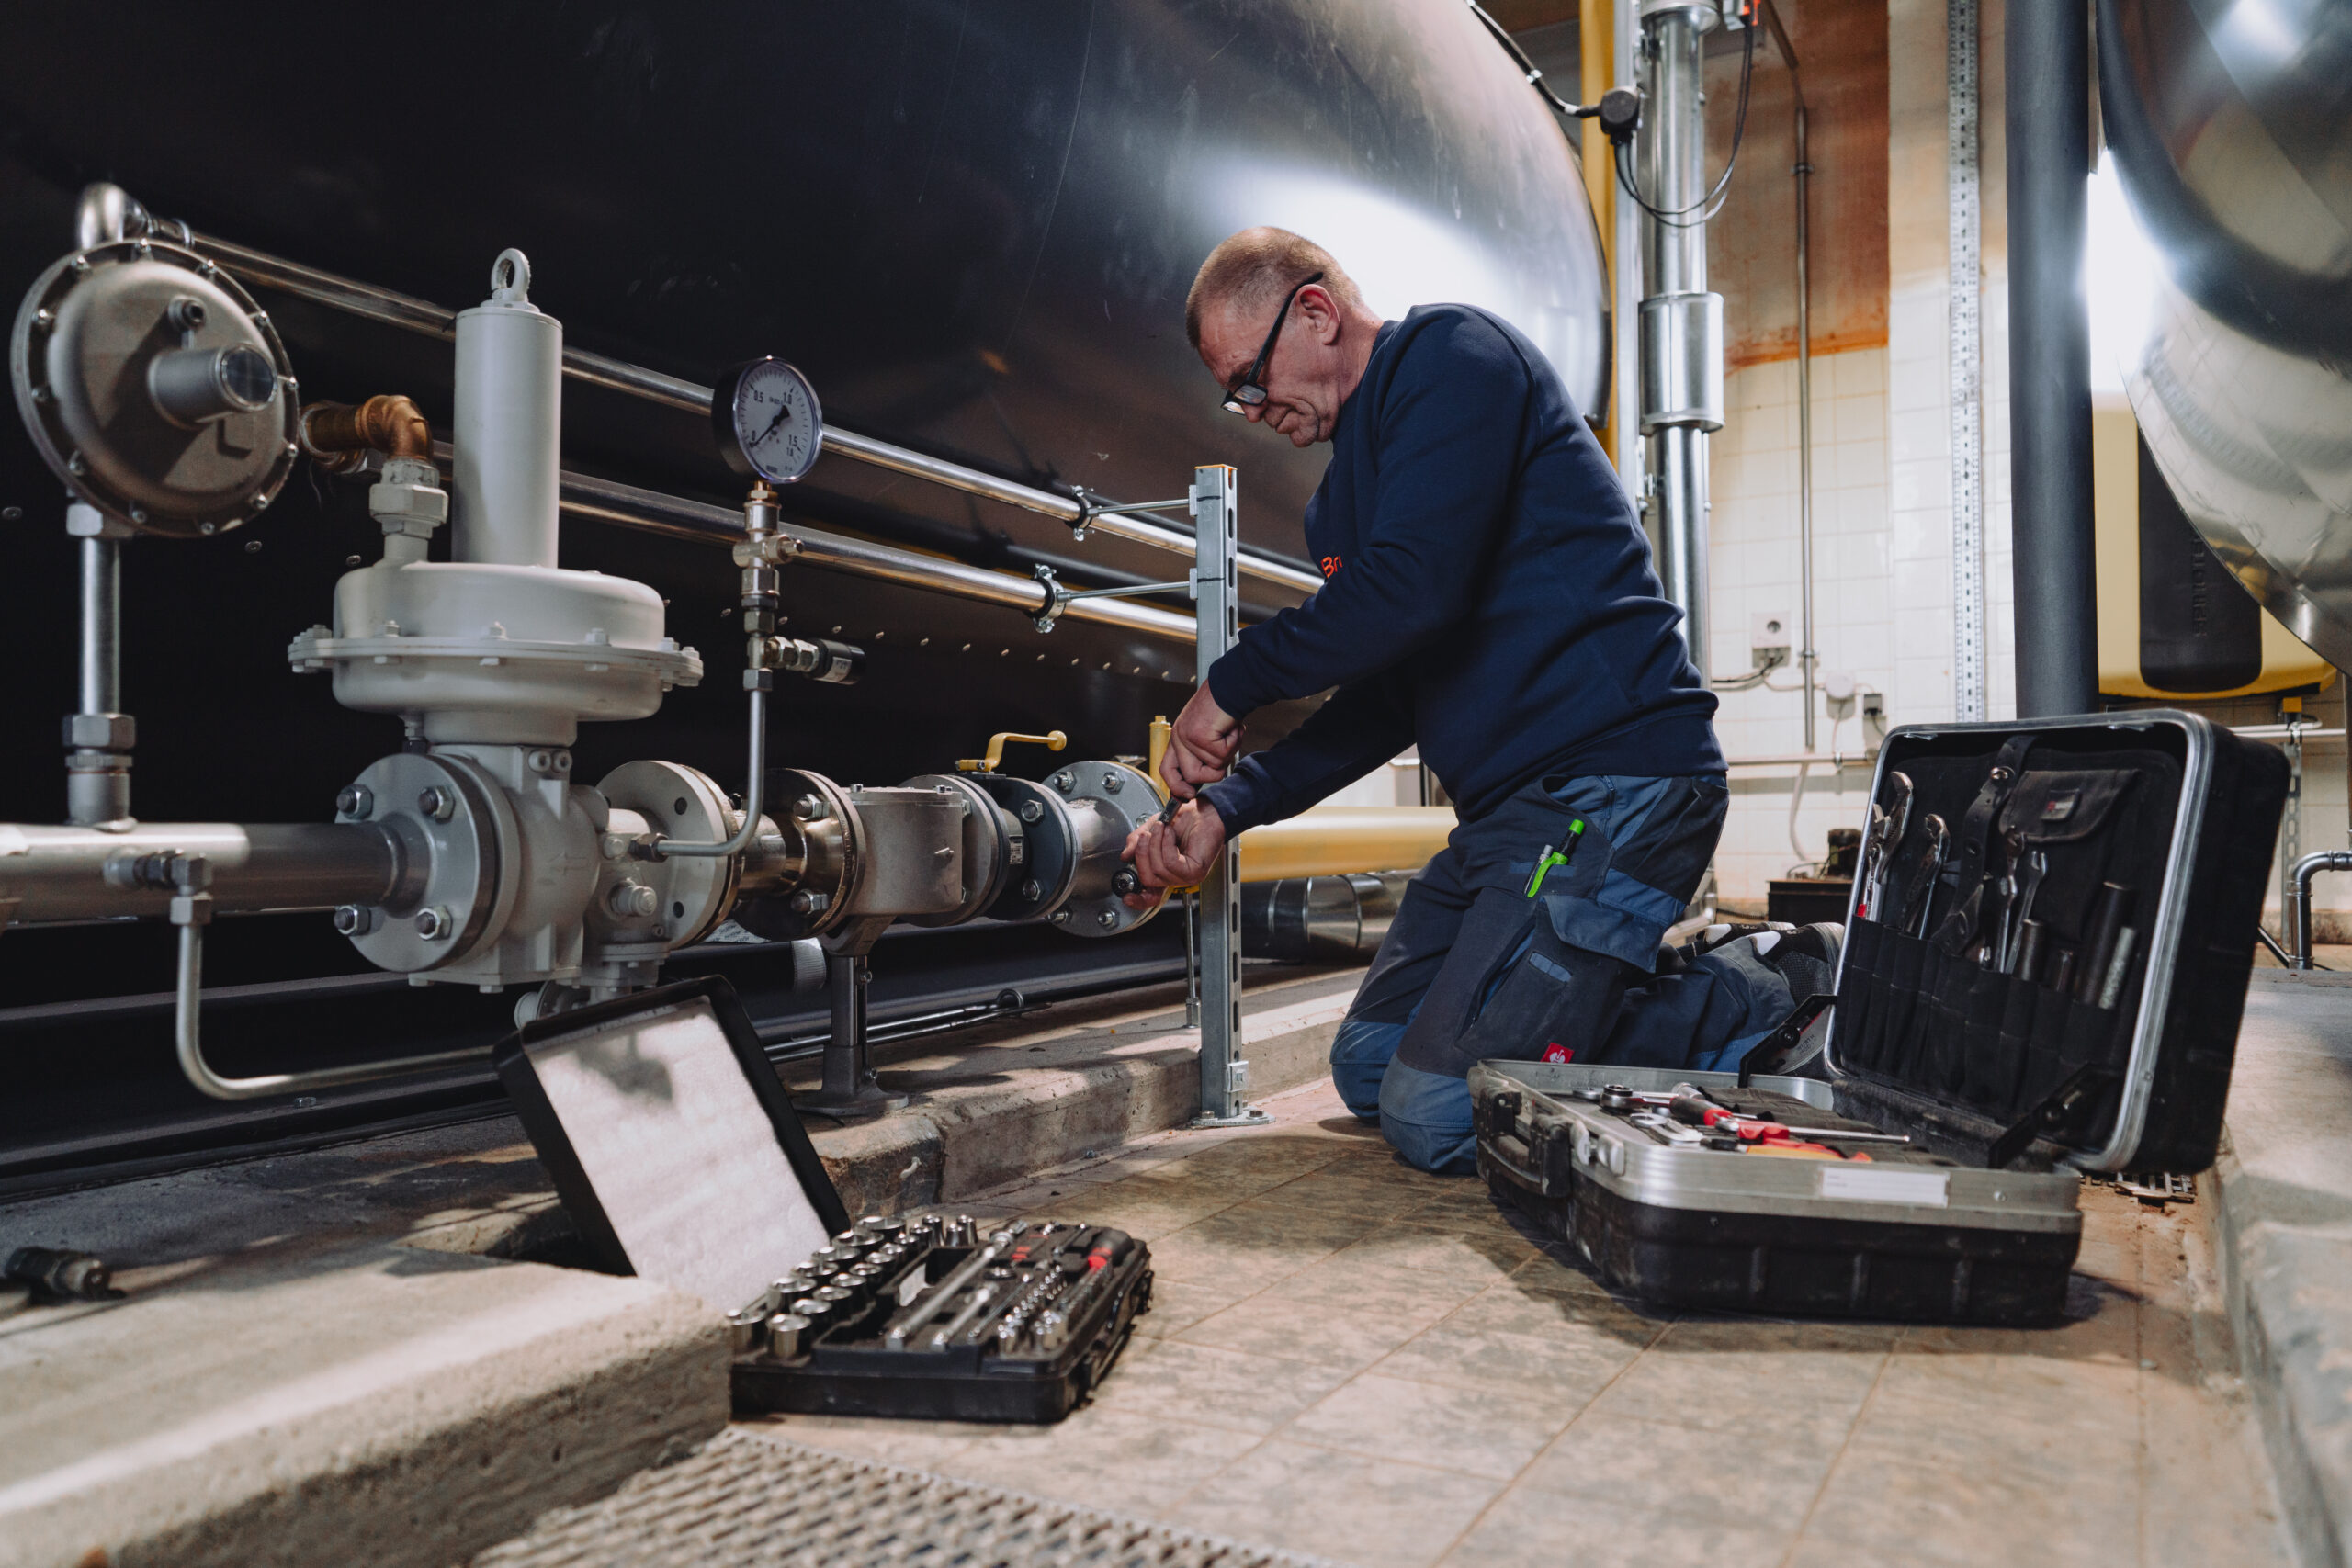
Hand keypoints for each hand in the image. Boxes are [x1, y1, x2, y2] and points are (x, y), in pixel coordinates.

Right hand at [1121, 799, 1228, 906]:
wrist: (1204, 811)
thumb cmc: (1185, 820)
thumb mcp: (1152, 830)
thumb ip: (1137, 843)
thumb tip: (1126, 855)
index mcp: (1165, 872)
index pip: (1151, 895)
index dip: (1138, 899)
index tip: (1127, 897)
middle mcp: (1176, 877)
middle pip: (1148, 879)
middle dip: (1143, 854)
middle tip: (1146, 835)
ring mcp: (1187, 876)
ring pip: (1158, 870)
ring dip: (1156, 844)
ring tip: (1162, 828)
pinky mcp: (1195, 871)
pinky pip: (1171, 863)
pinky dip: (1167, 845)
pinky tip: (1170, 834)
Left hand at [1161, 683, 1241, 798]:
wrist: (1229, 688)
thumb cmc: (1221, 709)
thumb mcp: (1205, 734)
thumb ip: (1200, 755)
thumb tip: (1199, 780)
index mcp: (1177, 739)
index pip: (1166, 770)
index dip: (1176, 787)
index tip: (1188, 794)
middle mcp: (1179, 738)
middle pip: (1190, 776)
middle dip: (1211, 774)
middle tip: (1222, 758)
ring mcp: (1188, 738)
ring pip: (1210, 769)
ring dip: (1226, 755)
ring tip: (1228, 736)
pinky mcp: (1200, 736)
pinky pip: (1221, 756)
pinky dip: (1233, 744)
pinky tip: (1231, 729)